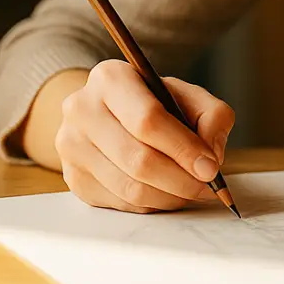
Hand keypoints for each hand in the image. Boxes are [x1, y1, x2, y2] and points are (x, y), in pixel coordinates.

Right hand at [54, 60, 235, 212]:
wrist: (107, 113)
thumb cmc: (153, 103)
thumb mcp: (187, 95)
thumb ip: (212, 116)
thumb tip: (211, 156)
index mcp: (110, 78)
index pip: (148, 120)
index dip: (183, 148)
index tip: (210, 167)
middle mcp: (82, 109)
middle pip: (138, 159)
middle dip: (181, 180)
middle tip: (207, 186)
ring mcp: (71, 146)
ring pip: (130, 188)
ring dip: (169, 197)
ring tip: (191, 191)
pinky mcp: (73, 178)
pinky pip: (121, 204)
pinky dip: (152, 204)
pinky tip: (166, 192)